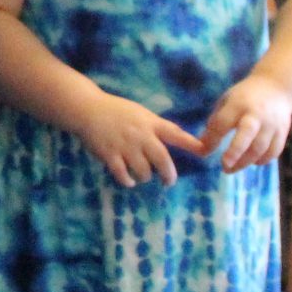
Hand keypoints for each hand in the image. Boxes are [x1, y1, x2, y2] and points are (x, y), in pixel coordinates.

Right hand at [74, 89, 201, 187]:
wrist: (87, 109)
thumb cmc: (115, 110)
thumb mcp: (140, 113)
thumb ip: (156, 126)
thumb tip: (177, 138)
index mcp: (149, 123)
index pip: (175, 133)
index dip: (191, 143)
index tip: (205, 151)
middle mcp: (140, 135)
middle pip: (162, 159)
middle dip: (168, 174)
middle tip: (169, 181)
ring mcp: (125, 146)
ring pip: (143, 171)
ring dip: (145, 177)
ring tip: (143, 177)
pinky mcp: (109, 155)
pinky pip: (122, 174)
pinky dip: (128, 181)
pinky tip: (129, 181)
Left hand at [201, 72, 291, 171]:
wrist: (277, 87)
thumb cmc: (244, 96)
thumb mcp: (226, 101)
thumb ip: (215, 122)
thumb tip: (202, 147)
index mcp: (238, 104)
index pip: (223, 123)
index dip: (212, 139)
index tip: (204, 151)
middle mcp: (256, 114)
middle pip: (247, 135)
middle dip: (235, 152)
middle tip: (224, 166)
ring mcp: (272, 124)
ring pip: (261, 148)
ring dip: (245, 162)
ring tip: (231, 168)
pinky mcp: (283, 132)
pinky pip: (273, 152)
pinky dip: (261, 160)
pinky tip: (251, 162)